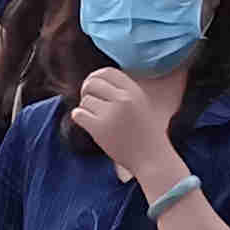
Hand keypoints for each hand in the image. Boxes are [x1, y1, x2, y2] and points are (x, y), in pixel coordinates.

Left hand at [71, 64, 178, 190]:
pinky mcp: (99, 128)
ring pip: (85, 100)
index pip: (107, 72)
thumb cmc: (144, 132)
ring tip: (97, 119)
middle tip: (90, 101)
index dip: (95, 77)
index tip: (93, 86)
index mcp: (134, 91)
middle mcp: (123, 99)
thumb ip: (122, 92)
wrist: (151, 157)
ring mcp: (111, 113)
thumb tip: (93, 80)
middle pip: (91, 83)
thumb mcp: (140, 104)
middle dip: (86, 91)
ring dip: (86, 109)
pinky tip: (89, 123)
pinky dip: (80, 118)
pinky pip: (78, 114)